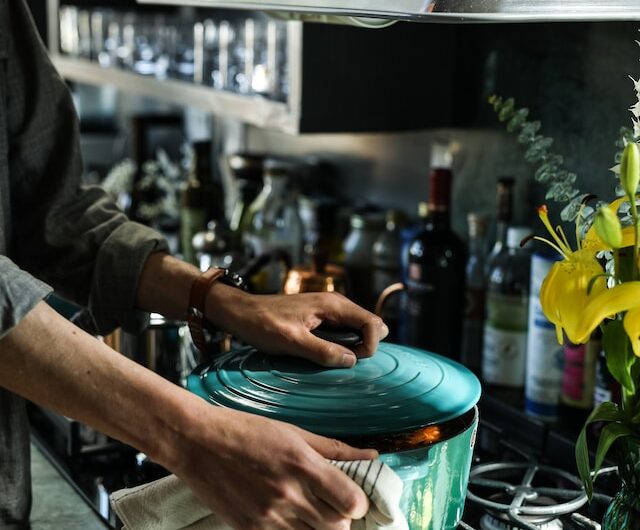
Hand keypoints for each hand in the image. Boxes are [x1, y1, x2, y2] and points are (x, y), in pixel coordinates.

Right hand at [173, 402, 377, 529]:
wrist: (196, 443)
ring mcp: (268, 517)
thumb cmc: (244, 430)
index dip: (358, 502)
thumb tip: (371, 454)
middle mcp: (288, 494)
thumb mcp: (292, 431)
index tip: (350, 495)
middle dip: (341, 517)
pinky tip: (289, 519)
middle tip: (330, 503)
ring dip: (319, 528)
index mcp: (302, 464)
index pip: (351, 502)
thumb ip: (334, 448)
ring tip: (309, 511)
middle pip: (338, 527)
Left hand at [206, 286, 388, 367]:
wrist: (242, 312)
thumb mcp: (292, 341)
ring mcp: (330, 311)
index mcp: (333, 305)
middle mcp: (336, 304)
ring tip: (331, 359)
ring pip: (358, 329)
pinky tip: (324, 354)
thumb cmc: (263, 324)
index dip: (371, 346)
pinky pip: (344, 332)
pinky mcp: (322, 318)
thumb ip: (322, 351)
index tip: (352, 361)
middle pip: (371, 325)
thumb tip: (351, 361)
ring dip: (353, 347)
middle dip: (366, 346)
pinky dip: (342, 345)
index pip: (373, 323)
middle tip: (342, 361)